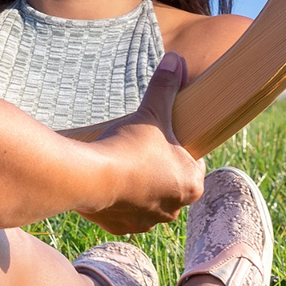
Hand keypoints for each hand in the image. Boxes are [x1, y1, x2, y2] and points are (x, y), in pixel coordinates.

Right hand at [80, 52, 205, 234]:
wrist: (91, 178)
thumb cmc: (130, 147)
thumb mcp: (152, 111)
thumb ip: (166, 86)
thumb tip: (177, 59)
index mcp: (191, 184)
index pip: (193, 163)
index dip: (180, 147)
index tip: (164, 135)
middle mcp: (174, 209)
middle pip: (170, 182)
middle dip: (157, 167)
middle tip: (139, 147)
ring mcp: (146, 222)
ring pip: (147, 200)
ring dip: (137, 185)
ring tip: (120, 163)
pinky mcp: (120, 227)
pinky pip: (123, 211)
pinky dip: (116, 198)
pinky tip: (105, 180)